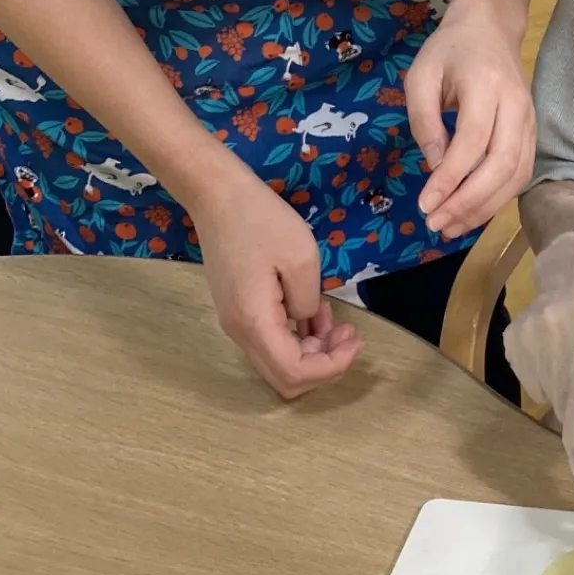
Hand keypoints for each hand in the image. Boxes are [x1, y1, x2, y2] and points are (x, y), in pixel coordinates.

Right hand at [191, 165, 362, 397]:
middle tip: (348, 333)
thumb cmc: (261, 220)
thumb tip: (306, 323)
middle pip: (285, 379)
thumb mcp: (302, 258)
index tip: (355, 339)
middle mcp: (240, 332)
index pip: (294, 373)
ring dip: (313, 350)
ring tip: (335, 317)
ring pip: (279, 362)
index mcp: (254, 321)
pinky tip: (315, 311)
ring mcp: (236, 324)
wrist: (217, 196)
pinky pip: (271, 342)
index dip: (332, 367)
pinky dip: (298, 337)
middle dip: (324, 364)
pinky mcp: (238, 312)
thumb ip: (309, 304)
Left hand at [405, 0, 535, 239]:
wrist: (491, 28)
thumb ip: (424, 122)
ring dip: (484, 207)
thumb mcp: (421, 76)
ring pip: (516, 175)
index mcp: (487, 85)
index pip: (473, 141)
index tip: (426, 204)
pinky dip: (498, 199)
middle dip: (469, 201)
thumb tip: (435, 168)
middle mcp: (516, 106)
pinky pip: (521, 174)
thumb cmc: (450, 50)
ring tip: (451, 227)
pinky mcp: (532, 134)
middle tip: (437, 224)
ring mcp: (530, 121)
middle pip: (501, 165)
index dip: (451, 177)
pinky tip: (472, 212)